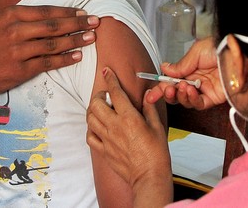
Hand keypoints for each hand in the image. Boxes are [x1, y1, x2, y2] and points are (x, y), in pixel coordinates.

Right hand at [0, 6, 99, 110]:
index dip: (69, 12)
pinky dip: (65, 59)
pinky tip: (78, 56)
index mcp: (11, 14)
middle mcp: (14, 30)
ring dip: (76, 41)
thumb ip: (28, 18)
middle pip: (54, 26)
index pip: (47, 11)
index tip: (85, 13)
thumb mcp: (4, 24)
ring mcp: (17, 50)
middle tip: (95, 23)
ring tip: (91, 38)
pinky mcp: (20, 69)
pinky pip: (49, 62)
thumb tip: (60, 15)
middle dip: (78, 23)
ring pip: (54, 44)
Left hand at [87, 68, 172, 203]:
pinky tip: (98, 126)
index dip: (110, 79)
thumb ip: (149, 107)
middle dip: (98, 95)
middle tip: (105, 95)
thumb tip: (147, 94)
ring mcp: (107, 139)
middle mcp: (115, 126)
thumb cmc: (156, 153)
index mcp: (129, 118)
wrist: (149, 176)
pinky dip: (91, 128)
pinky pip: (90, 136)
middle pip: (96, 104)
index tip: (107, 71)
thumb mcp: (157, 126)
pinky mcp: (103, 150)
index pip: (115, 92)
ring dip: (93, 110)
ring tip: (101, 108)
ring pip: (90, 118)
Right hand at [146, 37, 225, 109]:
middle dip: (167, 94)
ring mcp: (204, 90)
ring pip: (186, 101)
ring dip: (180, 95)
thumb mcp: (196, 51)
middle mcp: (196, 80)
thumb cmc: (220, 47)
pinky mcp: (214, 98)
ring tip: (182, 86)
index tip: (150, 94)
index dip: (160, 88)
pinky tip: (190, 90)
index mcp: (191, 68)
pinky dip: (191, 99)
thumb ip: (181, 65)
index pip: (172, 81)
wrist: (237, 53)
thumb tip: (164, 69)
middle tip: (164, 91)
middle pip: (177, 93)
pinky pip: (198, 104)